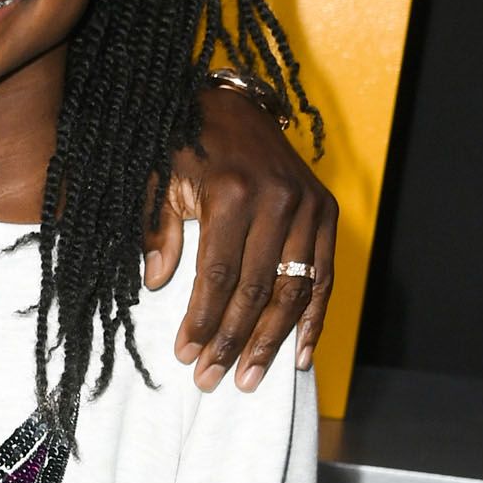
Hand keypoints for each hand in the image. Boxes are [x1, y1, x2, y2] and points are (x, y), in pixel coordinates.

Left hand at [145, 85, 336, 391]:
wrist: (231, 103)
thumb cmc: (183, 145)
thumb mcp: (157, 180)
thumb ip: (156, 231)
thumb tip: (156, 283)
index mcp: (232, 192)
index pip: (219, 274)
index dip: (203, 320)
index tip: (187, 356)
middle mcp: (278, 199)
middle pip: (258, 288)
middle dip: (233, 340)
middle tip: (212, 379)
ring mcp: (308, 204)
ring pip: (294, 288)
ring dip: (272, 340)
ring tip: (249, 378)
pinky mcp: (325, 209)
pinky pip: (324, 274)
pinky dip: (313, 317)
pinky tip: (300, 354)